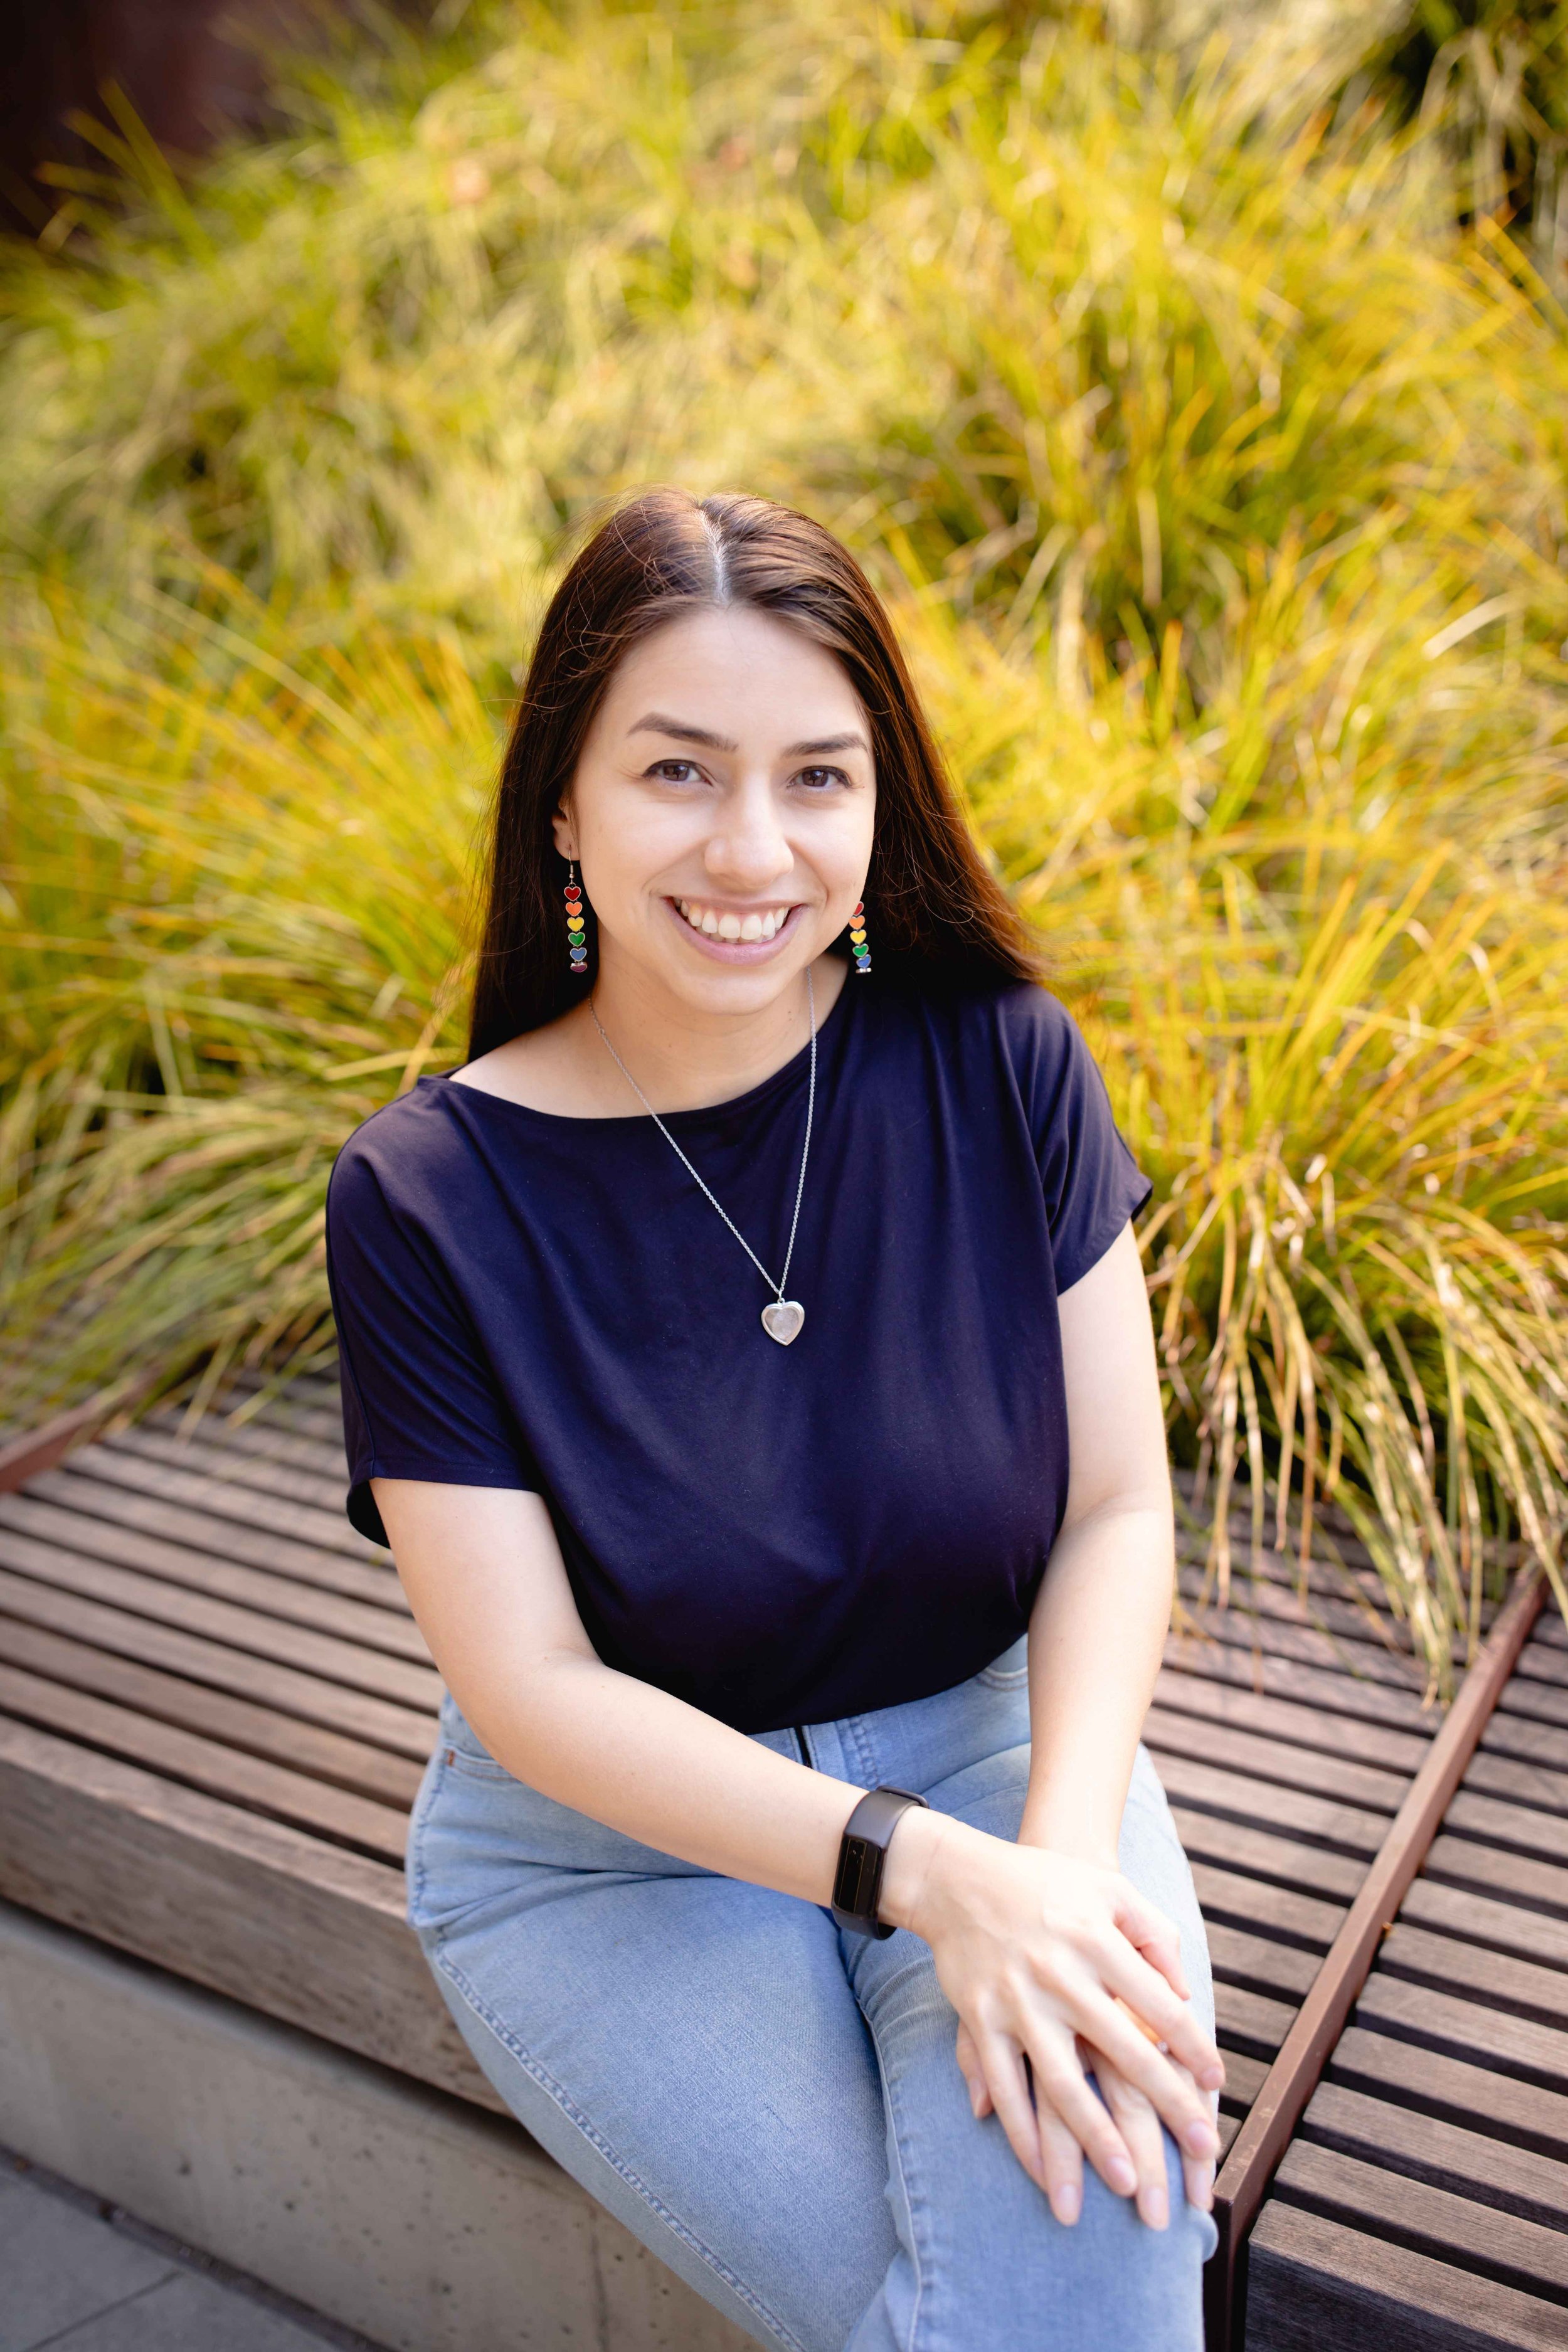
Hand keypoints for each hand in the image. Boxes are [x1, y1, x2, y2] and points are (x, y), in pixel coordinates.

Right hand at [884, 1812, 1223, 2221]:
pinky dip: (1023, 2133)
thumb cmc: (1045, 1883)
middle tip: (1200, 2148)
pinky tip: (1045, 2171)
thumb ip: (1153, 1935)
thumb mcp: (1108, 1889)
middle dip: (1166, 2104)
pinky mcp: (980, 2019)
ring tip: (1127, 2183)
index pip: (1159, 2003)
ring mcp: (1017, 2001)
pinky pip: (1004, 2086)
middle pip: (1124, 2051)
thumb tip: (1183, 1993)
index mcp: (1096, 1940)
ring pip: (1061, 2083)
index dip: (1192, 2046)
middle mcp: (1060, 1974)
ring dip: (1095, 2138)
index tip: (1216, 2083)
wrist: (958, 1877)